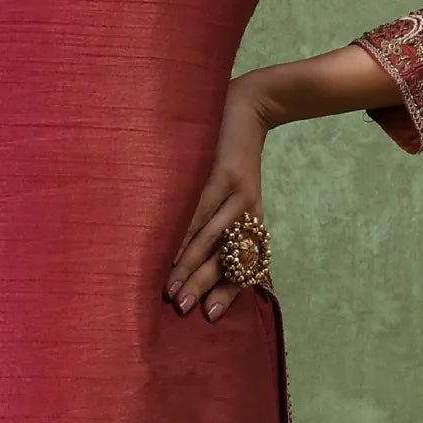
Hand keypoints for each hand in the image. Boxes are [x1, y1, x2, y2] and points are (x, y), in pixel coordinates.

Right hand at [163, 74, 278, 318]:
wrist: (250, 107)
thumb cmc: (230, 154)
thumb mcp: (235, 189)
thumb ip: (219, 218)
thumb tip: (190, 256)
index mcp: (254, 221)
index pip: (244, 266)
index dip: (228, 292)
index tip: (210, 316)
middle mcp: (249, 213)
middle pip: (227, 260)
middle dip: (203, 287)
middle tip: (182, 309)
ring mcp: (237, 194)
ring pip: (212, 240)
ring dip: (189, 267)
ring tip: (170, 288)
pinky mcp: (223, 175)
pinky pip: (201, 211)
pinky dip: (184, 233)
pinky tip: (169, 250)